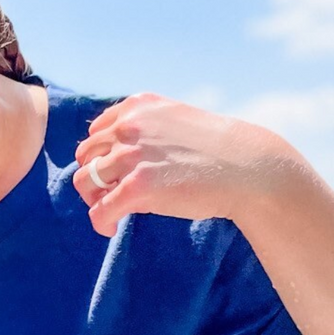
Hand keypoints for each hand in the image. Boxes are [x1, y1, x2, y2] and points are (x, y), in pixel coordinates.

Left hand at [71, 92, 301, 235]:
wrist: (247, 168)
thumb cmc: (218, 150)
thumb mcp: (177, 120)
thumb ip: (148, 127)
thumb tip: (121, 151)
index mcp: (138, 106)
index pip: (97, 131)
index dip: (100, 156)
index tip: (112, 174)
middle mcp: (130, 126)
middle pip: (85, 155)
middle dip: (93, 177)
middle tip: (109, 196)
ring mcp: (132, 156)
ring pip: (86, 181)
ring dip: (94, 200)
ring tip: (112, 213)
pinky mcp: (137, 187)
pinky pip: (99, 209)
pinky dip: (100, 222)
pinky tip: (111, 229)